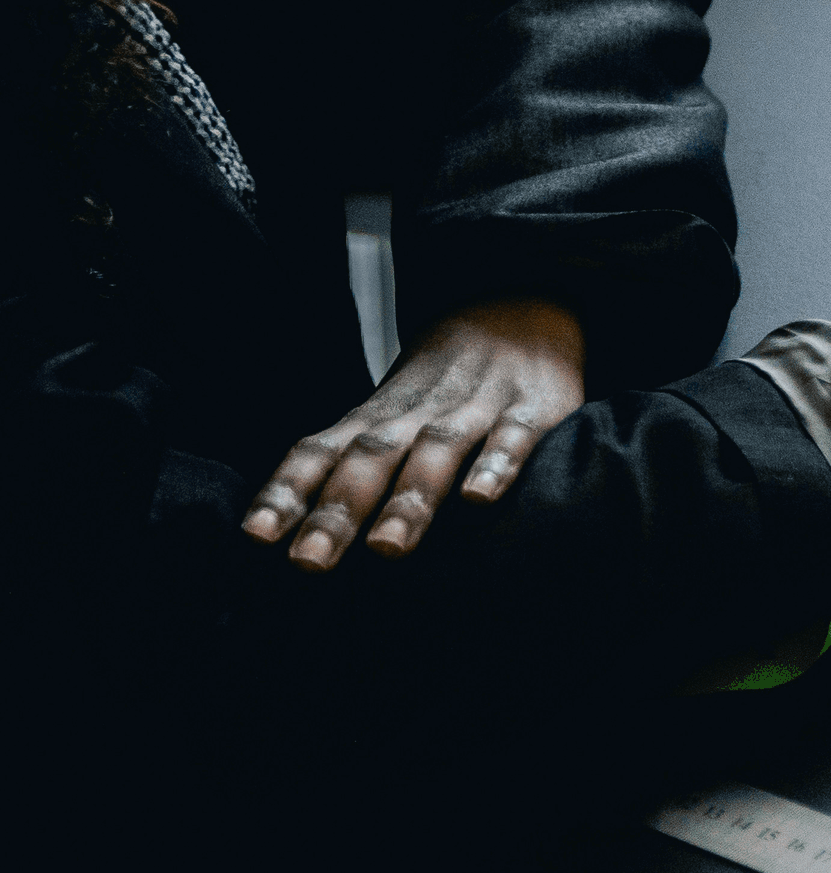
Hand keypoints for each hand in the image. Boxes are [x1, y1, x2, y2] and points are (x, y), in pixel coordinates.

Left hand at [246, 298, 586, 570]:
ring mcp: (476, 408)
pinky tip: (479, 498)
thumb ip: (352, 464)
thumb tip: (297, 530)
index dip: (288, 491)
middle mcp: (418, 412)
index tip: (257, 536)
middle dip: (339, 510)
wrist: (521, 310)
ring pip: (436, 451)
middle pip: (371, 457)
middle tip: (309, 561)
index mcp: (377, 417)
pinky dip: (496, 465)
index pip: (322, 450)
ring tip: (386, 548)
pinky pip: (513, 438)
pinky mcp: (532, 409)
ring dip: (409, 498)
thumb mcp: (393, 413)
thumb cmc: (443, 386)